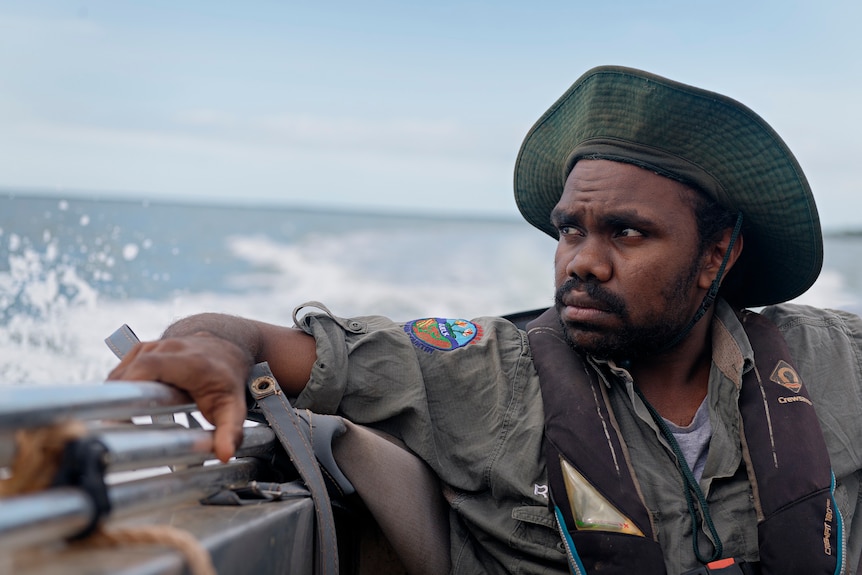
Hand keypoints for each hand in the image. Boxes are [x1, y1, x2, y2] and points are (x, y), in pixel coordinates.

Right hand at [107, 333, 251, 461]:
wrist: (228, 352)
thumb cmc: (228, 382)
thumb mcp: (234, 408)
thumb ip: (230, 432)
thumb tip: (224, 454)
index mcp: (190, 362)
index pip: (147, 368)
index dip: (127, 390)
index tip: (118, 418)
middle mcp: (170, 348)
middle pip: (129, 371)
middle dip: (117, 399)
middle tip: (116, 428)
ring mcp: (155, 345)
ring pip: (123, 371)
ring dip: (118, 394)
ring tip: (122, 419)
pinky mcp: (145, 348)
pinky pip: (123, 368)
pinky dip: (121, 387)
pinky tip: (127, 404)